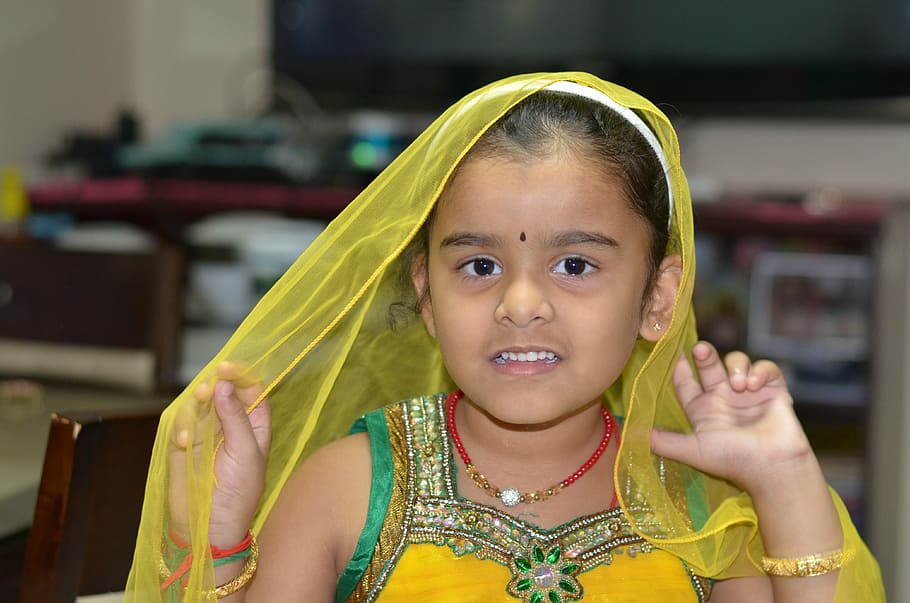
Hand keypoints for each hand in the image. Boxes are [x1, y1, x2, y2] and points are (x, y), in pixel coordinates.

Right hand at [168, 361, 271, 548]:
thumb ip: (235, 418)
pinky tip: (186, 440)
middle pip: (221, 392)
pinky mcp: (183, 447)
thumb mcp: (246, 453)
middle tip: (207, 386)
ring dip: (196, 401)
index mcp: (255, 423)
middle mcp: (231, 425)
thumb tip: (222, 385)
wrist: (211, 528)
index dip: (239, 375)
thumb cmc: (239, 492)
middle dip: (214, 385)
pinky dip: (182, 428)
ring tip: (198, 400)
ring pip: (198, 406)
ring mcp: (206, 434)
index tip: (226, 367)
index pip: (249, 388)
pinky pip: (180, 427)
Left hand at [650, 342, 812, 494]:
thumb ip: (663, 441)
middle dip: (704, 353)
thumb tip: (630, 434)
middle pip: (709, 364)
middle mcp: (724, 398)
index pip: (686, 382)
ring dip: (736, 366)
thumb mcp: (692, 450)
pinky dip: (761, 370)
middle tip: (700, 348)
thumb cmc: (733, 461)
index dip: (679, 367)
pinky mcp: (774, 391)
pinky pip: (766, 368)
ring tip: (740, 385)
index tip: (674, 350)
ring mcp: (748, 393)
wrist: (774, 469)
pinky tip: (755, 384)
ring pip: (736, 361)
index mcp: (703, 410)